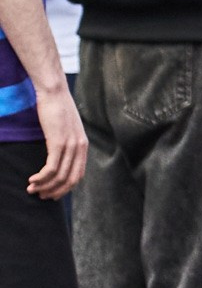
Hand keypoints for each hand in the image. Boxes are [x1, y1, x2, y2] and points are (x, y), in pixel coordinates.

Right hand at [28, 78, 86, 198]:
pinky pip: (51, 168)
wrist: (54, 91)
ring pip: (60, 177)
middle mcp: (80, 148)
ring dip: (45, 186)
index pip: (78, 176)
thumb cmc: (56, 108)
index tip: (52, 193)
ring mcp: (70, 146)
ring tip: (32, 189)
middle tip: (41, 195)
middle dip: (55, 192)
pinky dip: (41, 178)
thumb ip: (66, 142)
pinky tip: (32, 180)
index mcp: (83, 146)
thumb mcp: (66, 128)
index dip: (65, 188)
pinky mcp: (58, 142)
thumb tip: (58, 156)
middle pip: (71, 181)